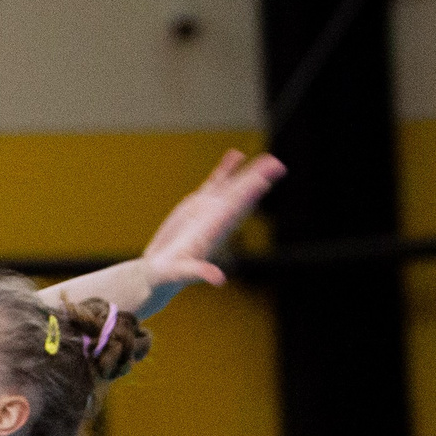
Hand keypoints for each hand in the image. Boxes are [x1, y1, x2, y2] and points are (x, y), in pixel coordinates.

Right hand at [134, 151, 284, 316]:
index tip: (262, 182)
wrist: (158, 273)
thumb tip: (218, 280)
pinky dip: (226, 170)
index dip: (246, 197)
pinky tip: (237, 156)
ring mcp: (208, 211)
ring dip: (249, 174)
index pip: (233, 212)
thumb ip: (199, 273)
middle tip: (277, 164)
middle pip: (239, 197)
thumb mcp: (179, 275)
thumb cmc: (167, 277)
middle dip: (257, 180)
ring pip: (232, 188)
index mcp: (212, 234)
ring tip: (268, 159)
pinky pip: (215, 184)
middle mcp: (215, 221)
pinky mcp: (197, 206)